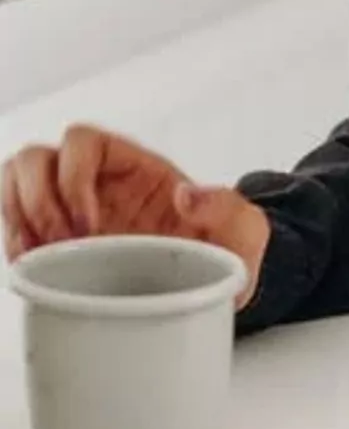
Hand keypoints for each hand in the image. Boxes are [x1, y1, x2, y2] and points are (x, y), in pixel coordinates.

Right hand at [1, 125, 269, 308]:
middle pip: (35, 158)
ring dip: (16, 217)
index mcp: (138, 168)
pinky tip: (31, 270)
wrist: (215, 288)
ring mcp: (75, 210)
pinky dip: (13, 242)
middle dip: (36, 201)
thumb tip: (189, 196)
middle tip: (61, 244)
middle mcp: (99, 182)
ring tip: (37, 257)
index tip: (89, 224)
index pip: (83, 140)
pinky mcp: (61, 244)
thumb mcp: (245, 230)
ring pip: (16, 183)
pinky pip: (16, 225)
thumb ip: (229, 209)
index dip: (72, 175)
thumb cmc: (226, 252)